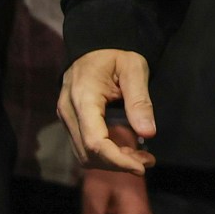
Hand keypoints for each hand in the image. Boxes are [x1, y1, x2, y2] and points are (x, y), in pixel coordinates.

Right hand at [58, 48, 158, 174]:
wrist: (93, 47)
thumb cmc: (116, 55)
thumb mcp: (135, 69)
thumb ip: (140, 101)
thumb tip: (148, 133)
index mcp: (83, 98)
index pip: (95, 141)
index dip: (117, 160)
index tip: (141, 167)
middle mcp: (68, 111)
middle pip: (88, 153)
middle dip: (118, 163)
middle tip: (147, 161)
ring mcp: (66, 118)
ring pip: (84, 154)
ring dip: (112, 161)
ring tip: (140, 158)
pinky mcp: (70, 122)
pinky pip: (84, 146)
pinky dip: (105, 154)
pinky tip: (125, 150)